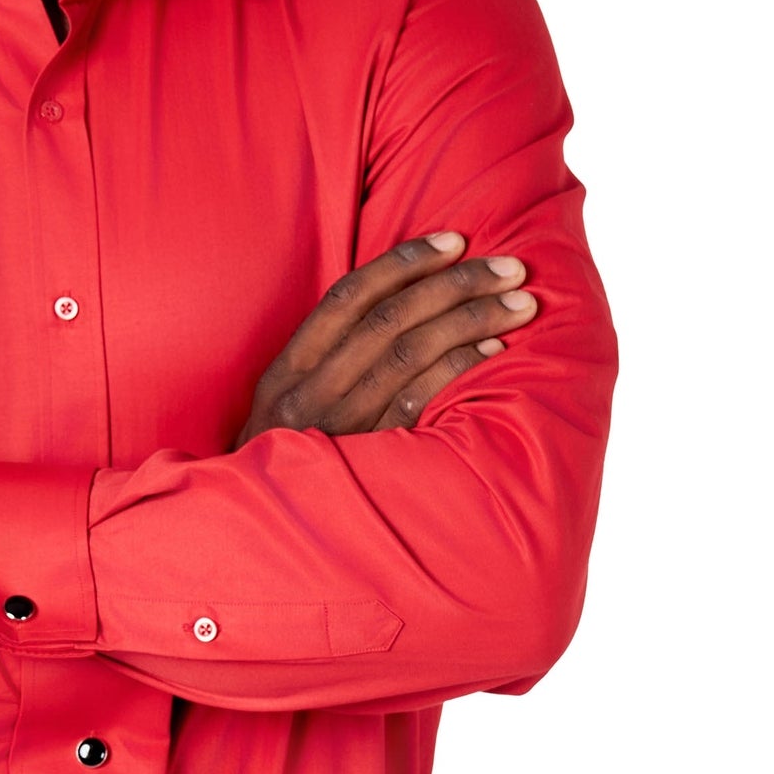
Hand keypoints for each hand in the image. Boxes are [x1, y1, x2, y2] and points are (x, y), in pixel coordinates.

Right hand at [235, 234, 536, 445]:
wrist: (254, 532)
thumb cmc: (278, 460)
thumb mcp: (281, 406)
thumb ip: (323, 361)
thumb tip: (393, 307)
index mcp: (286, 370)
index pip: (348, 297)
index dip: (403, 263)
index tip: (454, 241)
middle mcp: (309, 392)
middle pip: (390, 320)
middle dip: (456, 285)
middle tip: (510, 268)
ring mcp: (339, 426)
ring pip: (410, 355)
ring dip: (470, 322)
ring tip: (519, 304)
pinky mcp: (368, 458)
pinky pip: (418, 404)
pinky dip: (457, 370)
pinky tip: (493, 350)